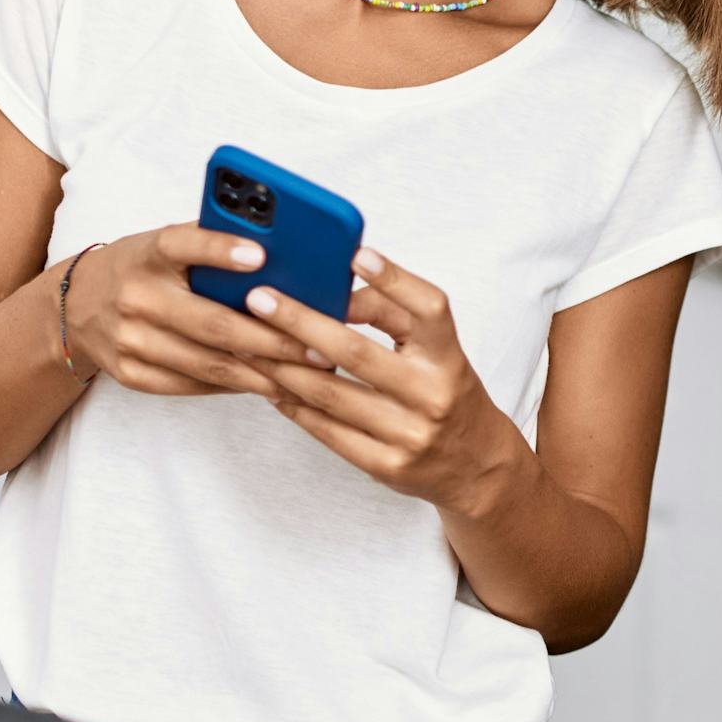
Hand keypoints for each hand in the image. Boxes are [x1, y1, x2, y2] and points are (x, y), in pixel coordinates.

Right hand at [61, 224, 314, 398]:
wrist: (74, 306)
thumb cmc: (142, 268)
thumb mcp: (165, 244)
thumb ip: (211, 243)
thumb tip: (282, 249)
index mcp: (148, 253)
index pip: (182, 244)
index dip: (219, 249)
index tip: (260, 255)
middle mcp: (135, 296)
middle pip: (212, 322)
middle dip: (272, 339)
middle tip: (318, 347)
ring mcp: (130, 340)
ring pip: (208, 362)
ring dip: (262, 373)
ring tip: (305, 375)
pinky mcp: (131, 374)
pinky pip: (193, 385)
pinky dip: (234, 385)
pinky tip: (268, 384)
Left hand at [245, 250, 525, 513]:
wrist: (476, 465)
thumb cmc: (445, 392)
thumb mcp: (436, 352)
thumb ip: (394, 317)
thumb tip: (335, 290)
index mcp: (449, 357)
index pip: (429, 310)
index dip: (394, 280)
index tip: (357, 255)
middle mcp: (433, 394)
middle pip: (357, 353)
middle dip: (300, 322)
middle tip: (258, 299)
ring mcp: (410, 435)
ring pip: (331, 395)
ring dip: (281, 366)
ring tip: (245, 341)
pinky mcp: (387, 466)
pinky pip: (328, 432)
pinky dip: (294, 405)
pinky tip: (269, 384)